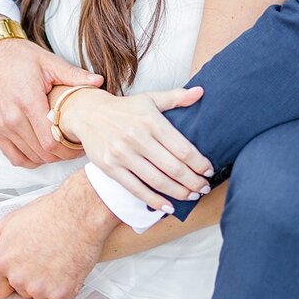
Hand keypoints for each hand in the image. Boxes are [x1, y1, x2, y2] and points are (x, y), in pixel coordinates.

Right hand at [0, 35, 102, 168]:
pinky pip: (14, 157)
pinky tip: (41, 151)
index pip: (52, 141)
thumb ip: (73, 75)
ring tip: (61, 147)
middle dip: (63, 154)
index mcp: (28, 101)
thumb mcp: (48, 62)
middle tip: (75, 146)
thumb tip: (98, 81)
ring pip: (31, 157)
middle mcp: (12, 118)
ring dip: (48, 157)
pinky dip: (30, 159)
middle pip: (43, 153)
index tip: (81, 143)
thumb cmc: (19, 56)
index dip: (70, 148)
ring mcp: (0, 126)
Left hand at [0, 171, 118, 298]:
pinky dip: (65, 286)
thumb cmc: (47, 213)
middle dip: (30, 279)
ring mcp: (41, 288)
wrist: (81, 212)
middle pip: (21, 292)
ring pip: (40, 297)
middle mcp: (18, 279)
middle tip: (44, 255)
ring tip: (57, 258)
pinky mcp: (62, 293)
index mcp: (2, 263)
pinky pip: (60, 298)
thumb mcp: (9, 223)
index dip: (11, 276)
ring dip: (48, 285)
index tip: (25, 262)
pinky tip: (68, 264)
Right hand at [61, 85, 213, 209]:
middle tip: (205, 188)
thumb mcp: (150, 98)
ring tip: (192, 196)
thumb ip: (177, 97)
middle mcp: (137, 138)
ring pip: (157, 180)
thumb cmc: (125, 108)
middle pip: (172, 167)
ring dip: (179, 192)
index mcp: (151, 120)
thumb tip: (201, 91)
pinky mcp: (111, 168)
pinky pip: (136, 189)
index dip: (199, 163)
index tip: (209, 170)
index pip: (182, 148)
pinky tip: (169, 207)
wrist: (88, 114)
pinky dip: (154, 201)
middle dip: (193, 181)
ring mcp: (123, 154)